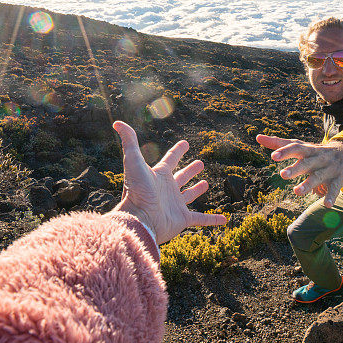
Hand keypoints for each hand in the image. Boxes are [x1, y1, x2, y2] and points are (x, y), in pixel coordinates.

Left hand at [113, 121, 226, 243]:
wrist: (139, 219)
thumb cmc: (136, 190)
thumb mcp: (133, 161)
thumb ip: (129, 141)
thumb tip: (117, 123)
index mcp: (159, 175)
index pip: (170, 159)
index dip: (178, 151)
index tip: (185, 143)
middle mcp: (167, 189)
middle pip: (181, 176)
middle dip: (190, 169)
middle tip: (200, 163)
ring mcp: (175, 204)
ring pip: (189, 195)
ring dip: (197, 190)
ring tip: (206, 183)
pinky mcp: (182, 219)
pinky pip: (201, 219)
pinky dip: (212, 219)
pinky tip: (224, 219)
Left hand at [256, 134, 342, 207]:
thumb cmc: (315, 151)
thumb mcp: (299, 145)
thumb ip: (278, 143)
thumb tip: (257, 137)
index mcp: (307, 150)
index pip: (296, 148)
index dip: (285, 152)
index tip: (273, 156)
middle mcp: (318, 158)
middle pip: (306, 163)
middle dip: (295, 169)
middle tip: (282, 175)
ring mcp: (328, 169)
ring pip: (318, 177)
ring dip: (308, 184)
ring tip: (297, 192)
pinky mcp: (338, 180)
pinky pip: (335, 189)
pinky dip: (331, 196)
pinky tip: (326, 205)